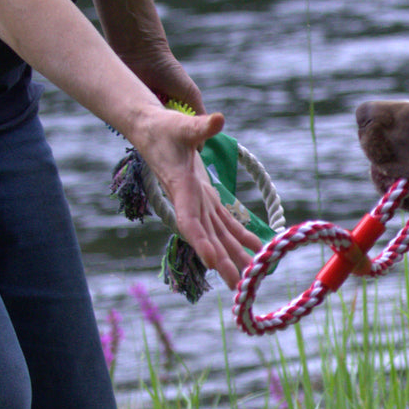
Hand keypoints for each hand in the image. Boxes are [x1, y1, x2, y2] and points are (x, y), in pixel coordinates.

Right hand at [128, 106, 262, 289]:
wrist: (151, 129)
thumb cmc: (164, 127)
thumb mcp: (181, 125)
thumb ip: (200, 127)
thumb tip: (218, 119)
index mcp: (182, 190)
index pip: (191, 222)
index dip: (201, 242)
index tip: (213, 262)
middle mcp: (191, 203)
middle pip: (209, 239)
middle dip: (224, 263)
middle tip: (240, 289)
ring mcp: (200, 203)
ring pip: (220, 236)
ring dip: (235, 257)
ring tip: (252, 280)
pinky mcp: (207, 199)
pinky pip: (226, 223)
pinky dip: (241, 236)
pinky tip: (258, 249)